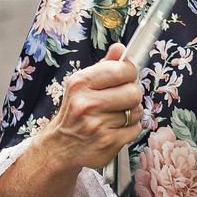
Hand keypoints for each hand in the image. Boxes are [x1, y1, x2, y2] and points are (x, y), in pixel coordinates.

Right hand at [37, 44, 143, 173]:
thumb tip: (120, 48)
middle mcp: (87, 104)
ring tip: (115, 115)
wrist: (60, 148)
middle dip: (132, 95)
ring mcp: (97, 125)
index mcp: (80, 84)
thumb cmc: (75, 112)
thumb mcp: (83, 85)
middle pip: (133, 92)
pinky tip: (115, 129)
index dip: (130, 72)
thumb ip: (104, 66)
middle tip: (122, 99)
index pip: (119, 70)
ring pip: (137, 111)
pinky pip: (136, 129)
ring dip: (132, 113)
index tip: (127, 76)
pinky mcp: (108, 143)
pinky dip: (130, 129)